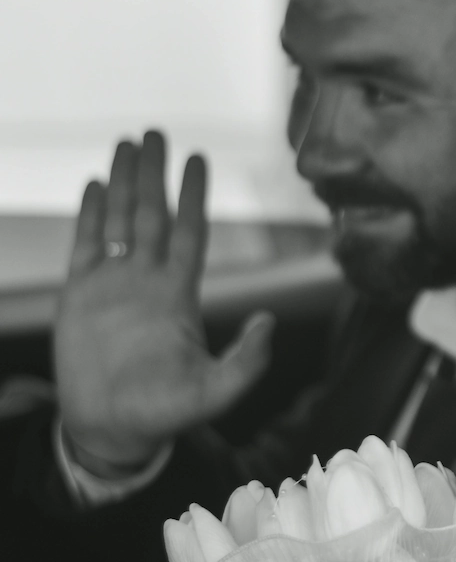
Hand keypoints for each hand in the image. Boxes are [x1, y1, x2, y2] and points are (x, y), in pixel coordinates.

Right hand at [54, 131, 273, 474]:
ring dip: (125, 183)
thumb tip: (269, 321)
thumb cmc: (167, 415)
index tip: (199, 158)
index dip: (194, 196)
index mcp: (180, 295)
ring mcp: (113, 286)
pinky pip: (85, 246)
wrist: (113, 430)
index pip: (190, 233)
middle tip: (156, 131)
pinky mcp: (79, 297)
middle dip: (155, 174)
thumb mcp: (217, 391)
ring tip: (126, 142)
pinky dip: (90, 215)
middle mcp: (148, 281)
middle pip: (153, 215)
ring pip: (120, 221)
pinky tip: (96, 183)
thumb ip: (247, 360)